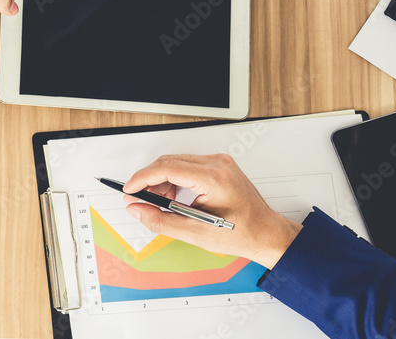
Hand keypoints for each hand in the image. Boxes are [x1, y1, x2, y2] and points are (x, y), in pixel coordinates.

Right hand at [123, 154, 301, 268]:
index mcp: (214, 178)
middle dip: (150, 180)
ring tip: (160, 202)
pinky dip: (175, 179)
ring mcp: (219, 163)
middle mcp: (217, 164)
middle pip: (169, 162)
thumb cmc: (241, 233)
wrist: (266, 233)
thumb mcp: (196, 233)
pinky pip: (187, 165)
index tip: (129, 189)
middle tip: (139, 199)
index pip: (167, 168)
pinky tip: (173, 197)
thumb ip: (161, 221)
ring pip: (177, 162)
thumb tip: (137, 209)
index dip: (143, 178)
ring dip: (162, 180)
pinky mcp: (219, 166)